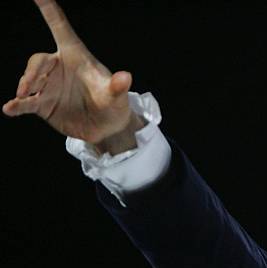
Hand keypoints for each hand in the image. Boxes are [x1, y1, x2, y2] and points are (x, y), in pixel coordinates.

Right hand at [3, 0, 141, 148]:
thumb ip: (117, 86)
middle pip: (38, 60)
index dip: (48, 9)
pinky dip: (17, 105)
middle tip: (30, 85)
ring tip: (24, 96)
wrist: (108, 128)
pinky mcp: (43, 105)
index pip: (59, 28)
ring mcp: (48, 86)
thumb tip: (126, 77)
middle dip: (32, 71)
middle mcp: (58, 68)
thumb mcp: (117, 95)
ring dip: (25, 86)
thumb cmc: (113, 104)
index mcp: (75, 56)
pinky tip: (9, 108)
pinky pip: (26, 103)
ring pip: (29, 80)